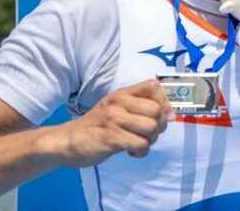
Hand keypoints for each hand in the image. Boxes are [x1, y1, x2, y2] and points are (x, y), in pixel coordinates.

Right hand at [51, 79, 170, 166]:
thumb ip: (143, 108)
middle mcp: (119, 102)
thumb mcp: (118, 109)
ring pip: (151, 128)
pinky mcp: (110, 138)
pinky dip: (140, 151)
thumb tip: (173, 115)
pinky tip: (130, 151)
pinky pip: (141, 144)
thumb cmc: (97, 126)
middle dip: (159, 126)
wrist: (66, 141)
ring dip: (150, 140)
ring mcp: (114, 119)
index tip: (157, 116)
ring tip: (138, 143)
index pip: (154, 87)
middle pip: (157, 110)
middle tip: (147, 134)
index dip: (163, 102)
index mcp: (122, 93)